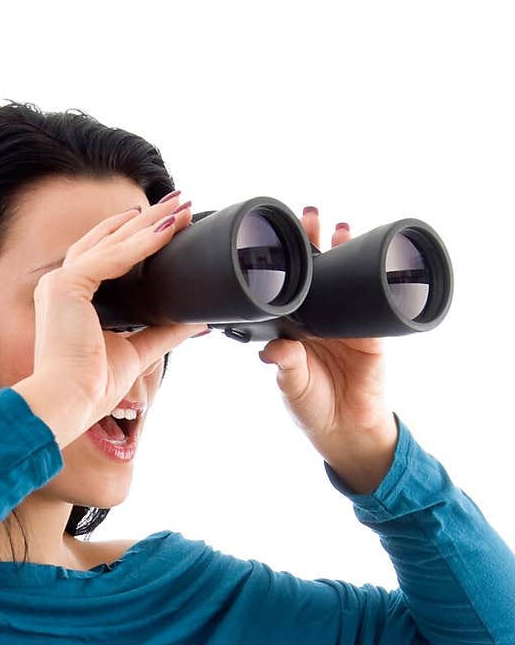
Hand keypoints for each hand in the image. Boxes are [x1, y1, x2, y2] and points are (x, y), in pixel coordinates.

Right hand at [24, 194, 209, 444]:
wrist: (70, 401)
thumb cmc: (92, 384)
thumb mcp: (137, 350)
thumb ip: (163, 332)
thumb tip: (197, 322)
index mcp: (71, 298)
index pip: (103, 254)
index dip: (134, 236)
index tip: (164, 222)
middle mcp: (61, 284)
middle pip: (108, 240)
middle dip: (146, 219)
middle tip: (179, 202)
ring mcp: (60, 282)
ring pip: (111, 242)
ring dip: (148, 223)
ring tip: (180, 207)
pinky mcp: (66, 285)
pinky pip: (110, 258)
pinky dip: (141, 245)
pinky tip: (167, 232)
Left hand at [257, 206, 398, 493]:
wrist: (348, 429)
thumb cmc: (312, 407)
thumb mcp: (291, 386)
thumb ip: (285, 364)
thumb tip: (274, 348)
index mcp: (292, 329)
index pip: (287, 288)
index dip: (283, 265)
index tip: (273, 240)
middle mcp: (317, 319)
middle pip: (315, 273)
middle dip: (312, 243)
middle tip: (307, 215)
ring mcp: (344, 321)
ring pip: (342, 279)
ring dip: (342, 250)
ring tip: (340, 226)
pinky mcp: (371, 330)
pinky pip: (371, 298)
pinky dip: (370, 277)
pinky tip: (370, 254)